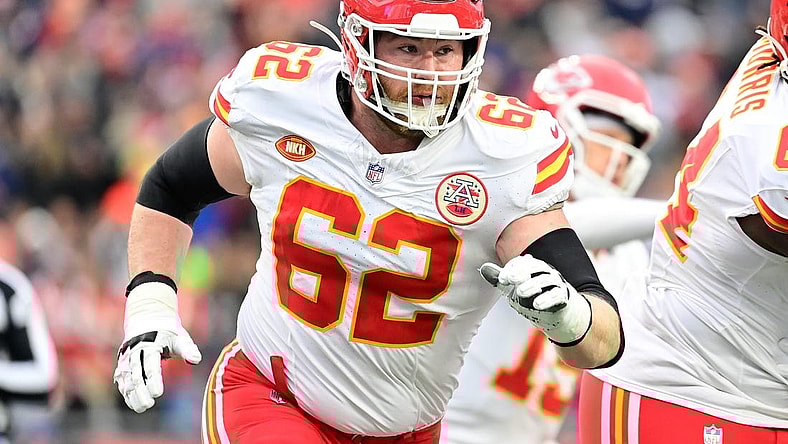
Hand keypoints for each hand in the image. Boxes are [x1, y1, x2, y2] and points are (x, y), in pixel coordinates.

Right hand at [113, 282, 201, 412]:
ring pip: (127, 378)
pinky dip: (126, 391)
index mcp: (150, 343)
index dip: (153, 380)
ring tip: (141, 408)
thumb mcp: (180, 337)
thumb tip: (196, 360)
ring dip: (132, 394)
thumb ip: (188, 349)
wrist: (148, 317)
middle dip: (141, 391)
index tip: (158, 394)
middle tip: (149, 405)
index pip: (150, 364)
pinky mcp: (123, 363)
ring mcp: (126, 357)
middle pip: (136, 374)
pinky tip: (133, 403)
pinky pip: (122, 379)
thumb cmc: (169, 331)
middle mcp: (135, 351)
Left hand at [479, 255, 590, 343]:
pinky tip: (537, 304)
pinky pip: (557, 295)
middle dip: (522, 271)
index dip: (512, 268)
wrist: (557, 315)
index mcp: (533, 268)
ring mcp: (556, 284)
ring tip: (521, 292)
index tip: (502, 279)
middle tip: (510, 279)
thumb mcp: (513, 289)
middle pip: (536, 267)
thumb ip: (499, 280)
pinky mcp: (563, 298)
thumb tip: (483, 268)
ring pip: (546, 279)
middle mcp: (545, 273)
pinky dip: (547, 299)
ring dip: (533, 285)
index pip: (523, 262)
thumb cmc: (533, 298)